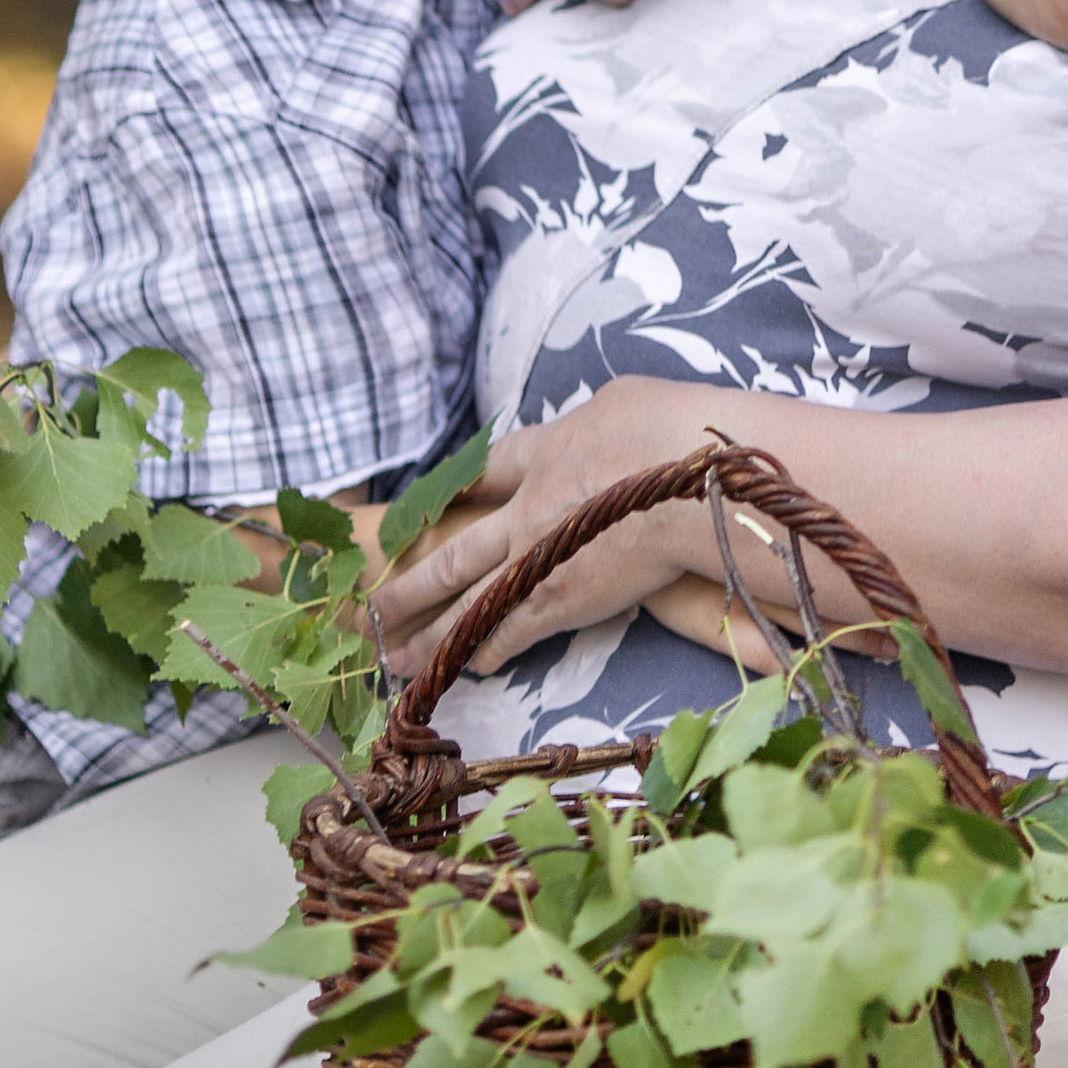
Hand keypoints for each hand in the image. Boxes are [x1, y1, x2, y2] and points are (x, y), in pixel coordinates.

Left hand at [366, 382, 713, 681]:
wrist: (695, 483)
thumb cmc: (670, 430)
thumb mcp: (621, 401)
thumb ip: (593, 423)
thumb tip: (597, 427)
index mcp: (544, 451)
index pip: (486, 470)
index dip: (456, 489)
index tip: (425, 507)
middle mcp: (526, 509)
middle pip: (455, 551)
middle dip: (411, 583)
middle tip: (373, 606)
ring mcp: (538, 559)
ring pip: (468, 604)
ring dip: (429, 634)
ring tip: (394, 656)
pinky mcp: (564, 600)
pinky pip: (511, 633)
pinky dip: (487, 650)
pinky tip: (465, 666)